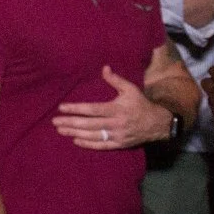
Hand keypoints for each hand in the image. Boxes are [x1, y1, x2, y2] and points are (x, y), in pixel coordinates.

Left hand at [53, 65, 171, 149]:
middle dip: (71, 122)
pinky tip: (76, 140)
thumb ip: (116, 80)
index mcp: (117, 109)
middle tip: (55, 121)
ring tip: (61, 130)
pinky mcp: (120, 144)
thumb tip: (104, 68)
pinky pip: (102, 145)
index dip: (76, 108)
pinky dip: (88, 144)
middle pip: (89, 124)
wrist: (158, 124)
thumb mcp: (131, 89)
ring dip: (75, 133)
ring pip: (93, 135)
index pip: (93, 109)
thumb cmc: (141, 104)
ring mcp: (117, 135)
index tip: (62, 107)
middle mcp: (116, 123)